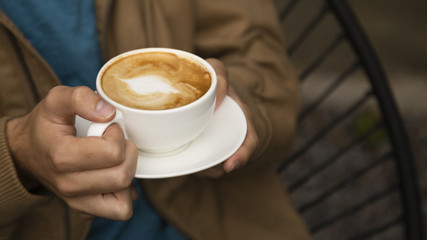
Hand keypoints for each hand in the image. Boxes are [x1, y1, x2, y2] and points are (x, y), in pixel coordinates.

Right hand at [7, 86, 138, 219]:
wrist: (28, 151)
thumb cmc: (46, 125)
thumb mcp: (57, 100)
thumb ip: (81, 98)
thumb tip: (109, 113)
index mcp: (62, 157)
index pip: (113, 153)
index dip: (117, 134)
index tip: (108, 127)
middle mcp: (69, 185)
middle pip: (122, 177)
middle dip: (128, 154)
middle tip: (115, 143)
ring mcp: (76, 201)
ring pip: (124, 201)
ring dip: (127, 176)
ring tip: (114, 160)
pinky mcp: (84, 210)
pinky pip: (119, 210)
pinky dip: (124, 194)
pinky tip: (112, 174)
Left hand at [196, 59, 258, 177]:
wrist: (194, 81)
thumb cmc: (208, 77)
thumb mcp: (216, 70)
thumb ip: (219, 77)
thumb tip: (216, 100)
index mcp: (240, 118)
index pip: (249, 141)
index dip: (243, 155)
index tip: (230, 165)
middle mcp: (230, 132)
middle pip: (228, 158)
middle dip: (216, 169)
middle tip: (200, 170)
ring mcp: (215, 140)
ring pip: (213, 164)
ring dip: (202, 169)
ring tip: (189, 166)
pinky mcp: (200, 144)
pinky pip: (199, 160)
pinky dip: (192, 164)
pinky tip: (181, 161)